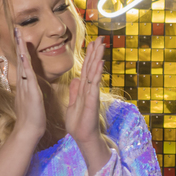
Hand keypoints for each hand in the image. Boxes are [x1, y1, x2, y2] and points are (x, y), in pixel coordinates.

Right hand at [12, 26, 46, 140]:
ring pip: (23, 64)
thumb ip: (30, 91)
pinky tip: (23, 55)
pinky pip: (27, 76)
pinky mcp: (30, 92)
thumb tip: (30, 85)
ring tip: (18, 35)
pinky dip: (25, 65)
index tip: (20, 36)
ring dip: (20, 49)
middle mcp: (23, 83)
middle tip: (16, 29)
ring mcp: (25, 87)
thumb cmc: (32, 118)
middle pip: (20, 59)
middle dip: (18, 44)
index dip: (22, 50)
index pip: (24, 63)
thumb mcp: (32, 100)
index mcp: (25, 84)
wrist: (28, 131)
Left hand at [66, 34, 105, 149]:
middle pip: (93, 67)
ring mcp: (92, 94)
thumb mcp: (73, 104)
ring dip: (98, 58)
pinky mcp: (92, 100)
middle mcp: (90, 89)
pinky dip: (97, 73)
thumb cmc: (79, 123)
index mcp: (84, 89)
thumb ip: (75, 91)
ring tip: (102, 45)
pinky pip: (94, 84)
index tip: (93, 43)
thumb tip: (76, 80)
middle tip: (101, 38)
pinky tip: (100, 63)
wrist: (82, 137)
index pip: (87, 69)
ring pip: (95, 72)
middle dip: (96, 52)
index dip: (90, 56)